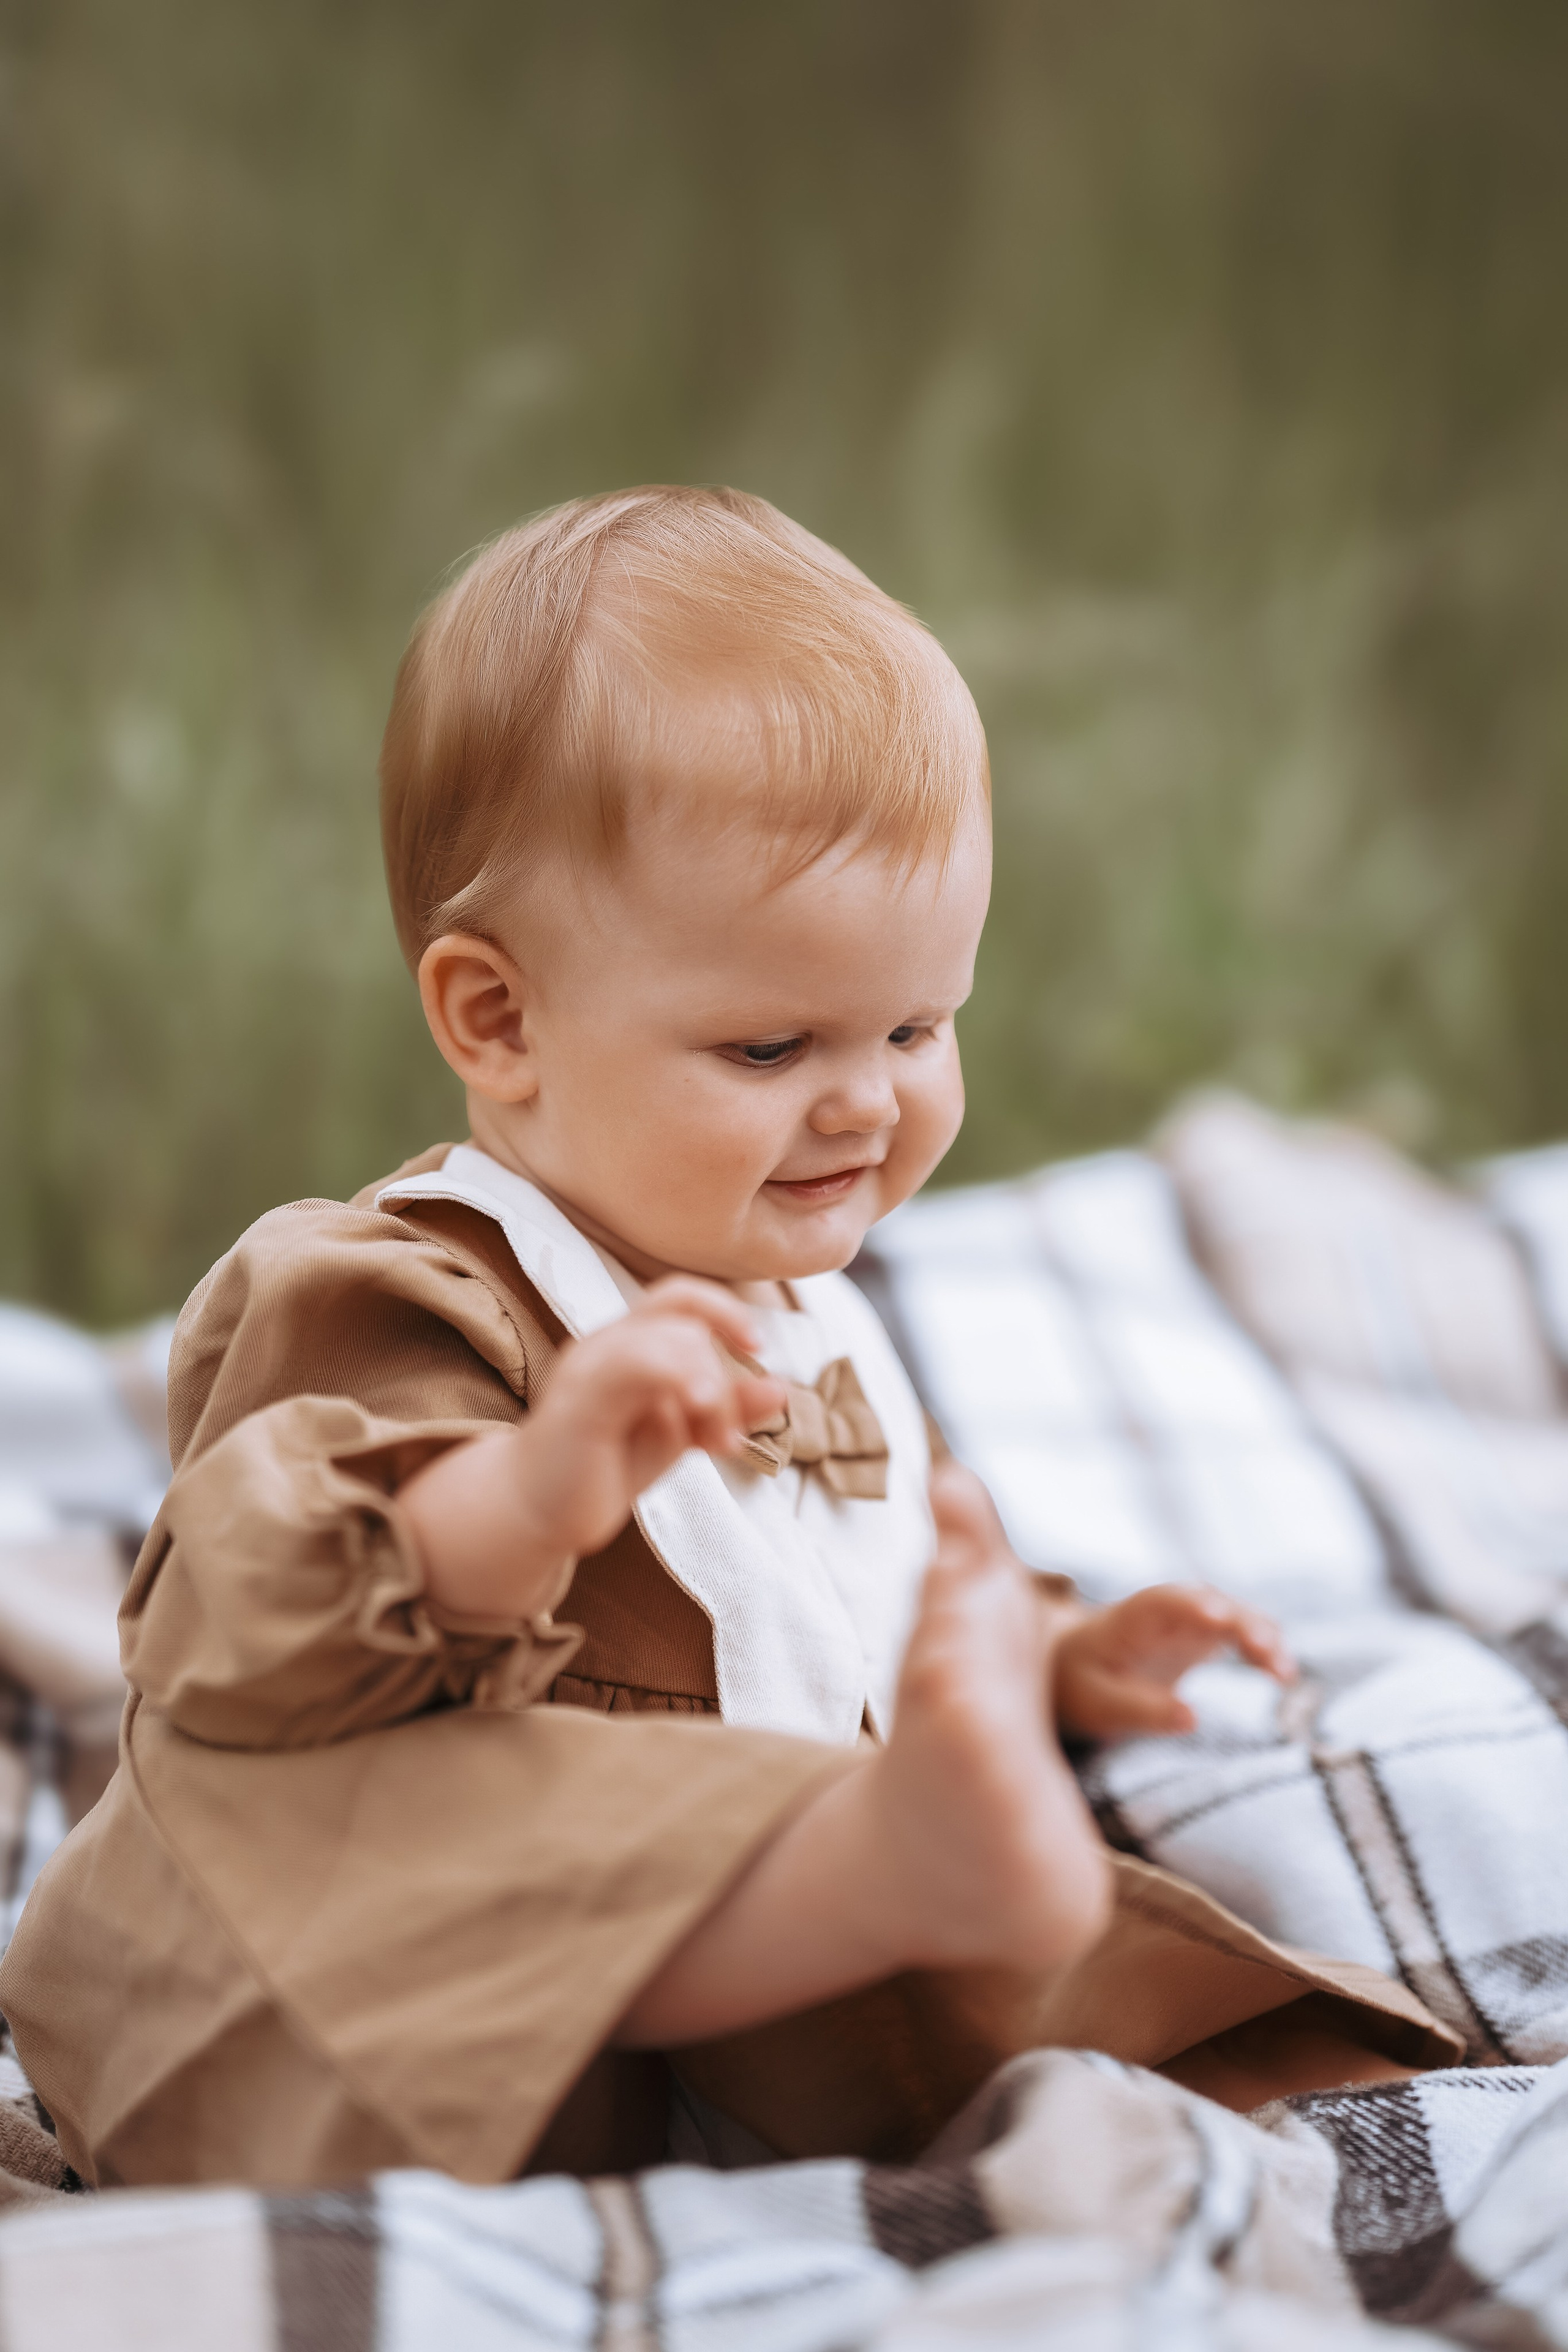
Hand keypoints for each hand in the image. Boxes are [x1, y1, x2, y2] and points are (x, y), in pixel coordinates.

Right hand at [401, 1277, 783, 1618]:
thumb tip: (783, 1388)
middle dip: (722, 1373)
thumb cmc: (604, 1466)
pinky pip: (635, 1365)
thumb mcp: (678, 1433)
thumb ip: (725, 1407)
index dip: (725, 1309)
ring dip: (710, 1387)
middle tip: (728, 1436)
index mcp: (626, 1343)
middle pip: (683, 1320)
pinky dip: (682, 1385)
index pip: (680, 1296)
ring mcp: (588, 1368)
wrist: (535, 1512)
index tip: (757, 1347)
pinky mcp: (578, 1401)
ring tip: (719, 1441)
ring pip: (668, 1339)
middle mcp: (604, 1343)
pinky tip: (702, 1431)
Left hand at [1054, 1585, 1294, 1741]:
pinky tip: (1283, 1676)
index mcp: (1132, 1618)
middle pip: (1210, 1602)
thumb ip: (1142, 1710)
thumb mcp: (1100, 1706)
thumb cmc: (1081, 1685)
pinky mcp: (1205, 1635)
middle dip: (1241, 1622)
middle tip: (1270, 1652)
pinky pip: (1240, 1635)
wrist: (1074, 1670)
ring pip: (1233, 1615)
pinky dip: (1262, 1650)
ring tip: (1284, 1673)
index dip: (1193, 1605)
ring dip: (1261, 1636)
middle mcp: (1166, 1610)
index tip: (1220, 1618)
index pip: (1164, 1602)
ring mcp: (1189, 1619)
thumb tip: (1193, 1718)